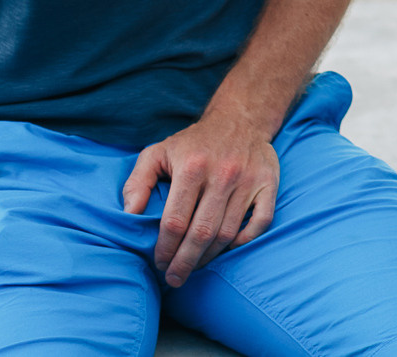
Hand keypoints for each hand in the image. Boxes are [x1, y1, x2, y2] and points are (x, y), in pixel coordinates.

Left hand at [122, 111, 280, 287]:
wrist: (239, 118)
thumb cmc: (193, 143)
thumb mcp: (157, 153)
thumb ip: (138, 182)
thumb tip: (128, 215)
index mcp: (192, 167)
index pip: (175, 221)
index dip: (165, 249)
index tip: (159, 263)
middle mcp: (223, 174)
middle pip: (202, 233)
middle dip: (185, 262)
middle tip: (175, 279)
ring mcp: (249, 180)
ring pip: (228, 233)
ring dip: (209, 257)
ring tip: (195, 267)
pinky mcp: (269, 183)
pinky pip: (260, 222)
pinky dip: (245, 241)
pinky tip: (227, 248)